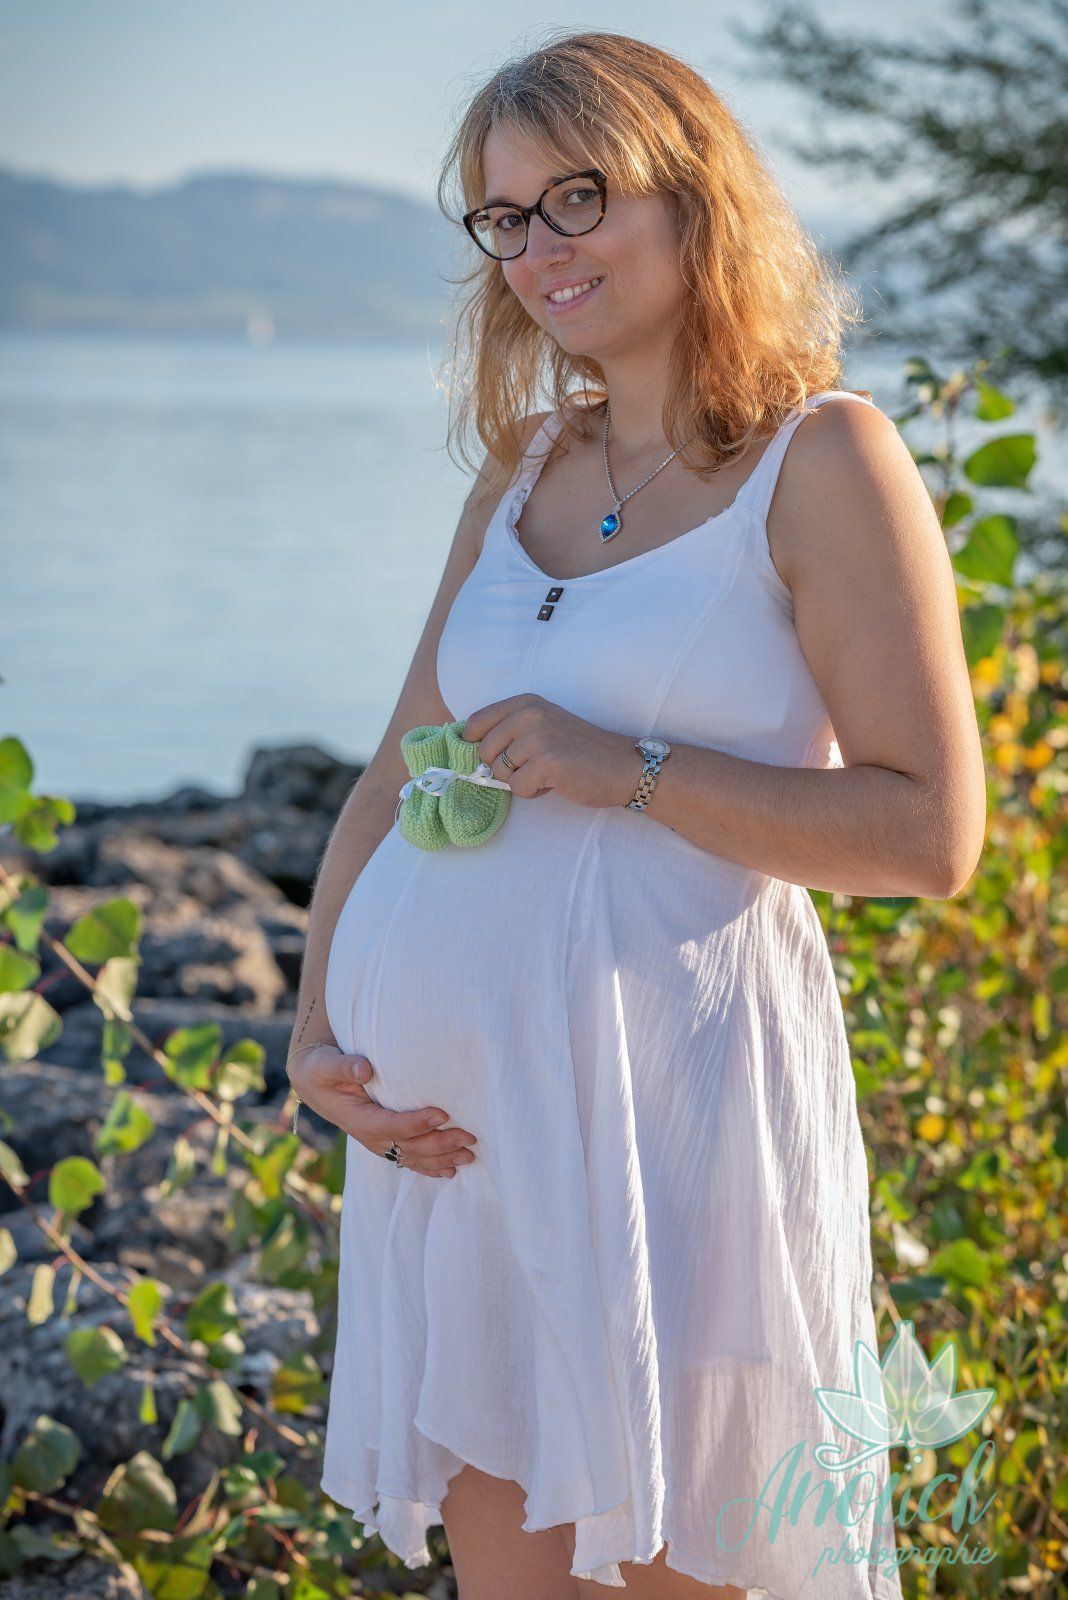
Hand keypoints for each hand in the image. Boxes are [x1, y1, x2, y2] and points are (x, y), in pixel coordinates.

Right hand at [286, 1043, 477, 1177]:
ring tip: (469, 1155)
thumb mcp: (325, 1065)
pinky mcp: (387, 1141)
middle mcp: (371, 1137)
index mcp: (358, 1119)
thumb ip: (344, 1067)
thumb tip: (364, 1069)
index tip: (442, 1114)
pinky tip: (452, 1170)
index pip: (390, 1126)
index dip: (416, 1124)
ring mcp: (380, 1142)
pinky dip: (432, 1167)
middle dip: (440, 1144)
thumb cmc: (322, 1070)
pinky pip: (411, 1159)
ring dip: (442, 1158)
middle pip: (409, 1146)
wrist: (316, 1084)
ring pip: (414, 1158)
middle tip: (468, 1136)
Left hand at [462, 693, 639, 808]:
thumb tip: (469, 752)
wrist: (622, 766)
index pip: (475, 723)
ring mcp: (538, 737)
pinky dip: (534, 792)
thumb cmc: (580, 751)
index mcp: (525, 702)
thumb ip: (509, 731)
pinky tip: (555, 782)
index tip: (496, 755)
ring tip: (547, 772)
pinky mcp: (547, 762)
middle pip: (483, 752)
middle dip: (503, 767)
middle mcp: (529, 714)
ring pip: (498, 772)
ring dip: (520, 780)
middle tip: (534, 765)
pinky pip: (518, 788)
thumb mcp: (543, 726)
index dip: (477, 745)